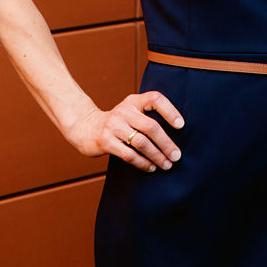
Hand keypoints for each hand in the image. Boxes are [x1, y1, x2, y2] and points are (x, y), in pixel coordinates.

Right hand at [65, 91, 184, 172]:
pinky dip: (142, 163)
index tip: (181, 125)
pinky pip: (129, 155)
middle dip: (166, 143)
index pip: (155, 99)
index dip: (170, 111)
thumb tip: (176, 135)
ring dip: (157, 156)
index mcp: (133, 101)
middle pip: (151, 127)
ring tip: (166, 164)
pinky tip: (151, 167)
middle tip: (177, 156)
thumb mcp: (130, 112)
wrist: (85, 127)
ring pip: (141, 143)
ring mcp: (113, 125)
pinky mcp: (105, 141)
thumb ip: (146, 116)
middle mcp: (124, 111)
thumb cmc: (116, 123)